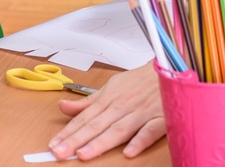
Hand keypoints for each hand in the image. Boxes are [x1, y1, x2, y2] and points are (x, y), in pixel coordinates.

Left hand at [49, 65, 163, 160]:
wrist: (170, 70)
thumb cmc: (140, 80)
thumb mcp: (111, 86)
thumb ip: (87, 102)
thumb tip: (63, 107)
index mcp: (110, 98)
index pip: (85, 118)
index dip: (68, 132)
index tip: (53, 144)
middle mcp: (123, 106)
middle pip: (97, 125)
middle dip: (77, 139)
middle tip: (60, 152)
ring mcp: (141, 113)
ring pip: (119, 130)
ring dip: (101, 142)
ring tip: (84, 154)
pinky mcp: (160, 119)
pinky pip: (149, 131)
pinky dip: (140, 140)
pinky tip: (128, 151)